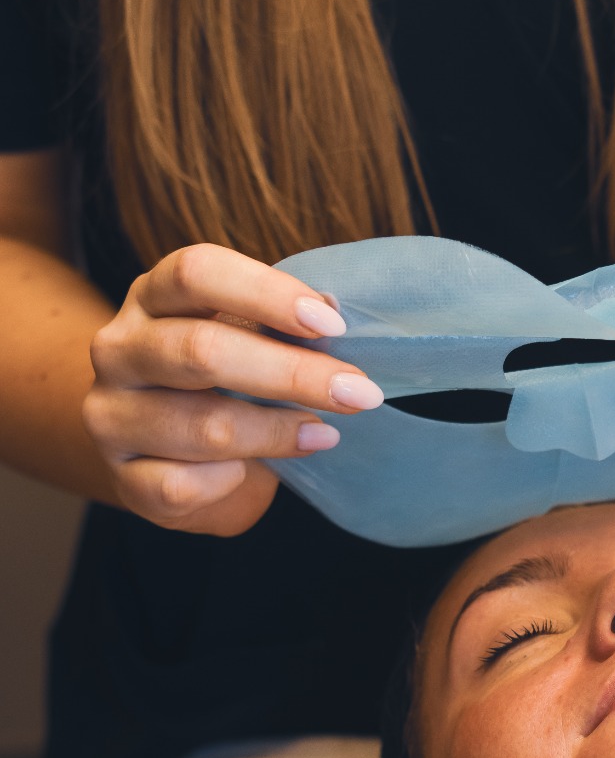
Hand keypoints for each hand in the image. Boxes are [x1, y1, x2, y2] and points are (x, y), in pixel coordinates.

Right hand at [84, 244, 382, 535]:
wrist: (160, 455)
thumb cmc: (218, 384)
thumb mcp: (244, 340)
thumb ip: (277, 327)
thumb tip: (333, 313)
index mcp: (153, 296)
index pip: (197, 272)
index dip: (268, 294)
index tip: (333, 325)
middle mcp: (120, 348)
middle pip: (202, 350)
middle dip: (293, 374)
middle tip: (359, 392)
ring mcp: (112, 415)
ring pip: (202, 426)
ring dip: (276, 434)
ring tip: (323, 434)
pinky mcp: (122, 477)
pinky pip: (184, 485)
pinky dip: (230, 482)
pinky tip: (248, 472)